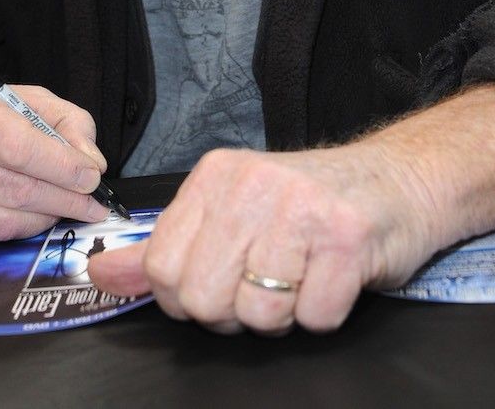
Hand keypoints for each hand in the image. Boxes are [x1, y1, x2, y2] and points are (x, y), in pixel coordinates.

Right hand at [0, 78, 109, 244]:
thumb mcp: (23, 98)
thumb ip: (66, 122)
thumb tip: (92, 163)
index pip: (17, 146)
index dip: (60, 166)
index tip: (91, 178)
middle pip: (14, 190)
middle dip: (63, 201)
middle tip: (92, 205)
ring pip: (1, 223)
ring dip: (43, 220)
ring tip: (64, 210)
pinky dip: (14, 230)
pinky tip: (26, 215)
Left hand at [89, 85, 494, 333]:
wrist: (395, 181)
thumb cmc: (308, 203)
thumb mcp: (227, 213)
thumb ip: (162, 249)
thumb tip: (98, 275)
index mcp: (214, 176)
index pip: (162, 267)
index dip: (187, 295)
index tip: (219, 279)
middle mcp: (252, 184)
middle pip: (204, 299)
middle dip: (234, 310)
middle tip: (265, 281)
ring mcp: (301, 209)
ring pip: (260, 315)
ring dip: (284, 312)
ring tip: (302, 273)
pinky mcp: (348, 239)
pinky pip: (314, 319)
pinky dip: (325, 312)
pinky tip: (333, 275)